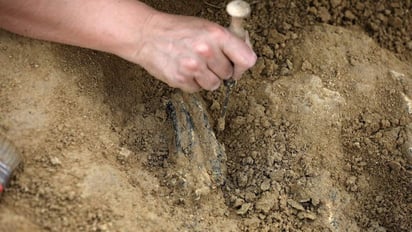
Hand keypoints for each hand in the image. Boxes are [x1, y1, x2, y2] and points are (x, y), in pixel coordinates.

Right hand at [126, 12, 256, 92]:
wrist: (147, 35)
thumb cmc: (178, 30)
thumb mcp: (206, 27)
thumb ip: (226, 42)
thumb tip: (244, 59)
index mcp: (217, 35)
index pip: (247, 60)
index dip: (242, 66)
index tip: (237, 67)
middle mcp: (207, 51)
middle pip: (228, 74)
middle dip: (220, 70)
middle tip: (206, 60)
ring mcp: (193, 67)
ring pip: (214, 85)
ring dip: (206, 78)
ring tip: (194, 65)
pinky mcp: (181, 80)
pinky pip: (197, 90)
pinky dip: (192, 83)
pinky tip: (183, 69)